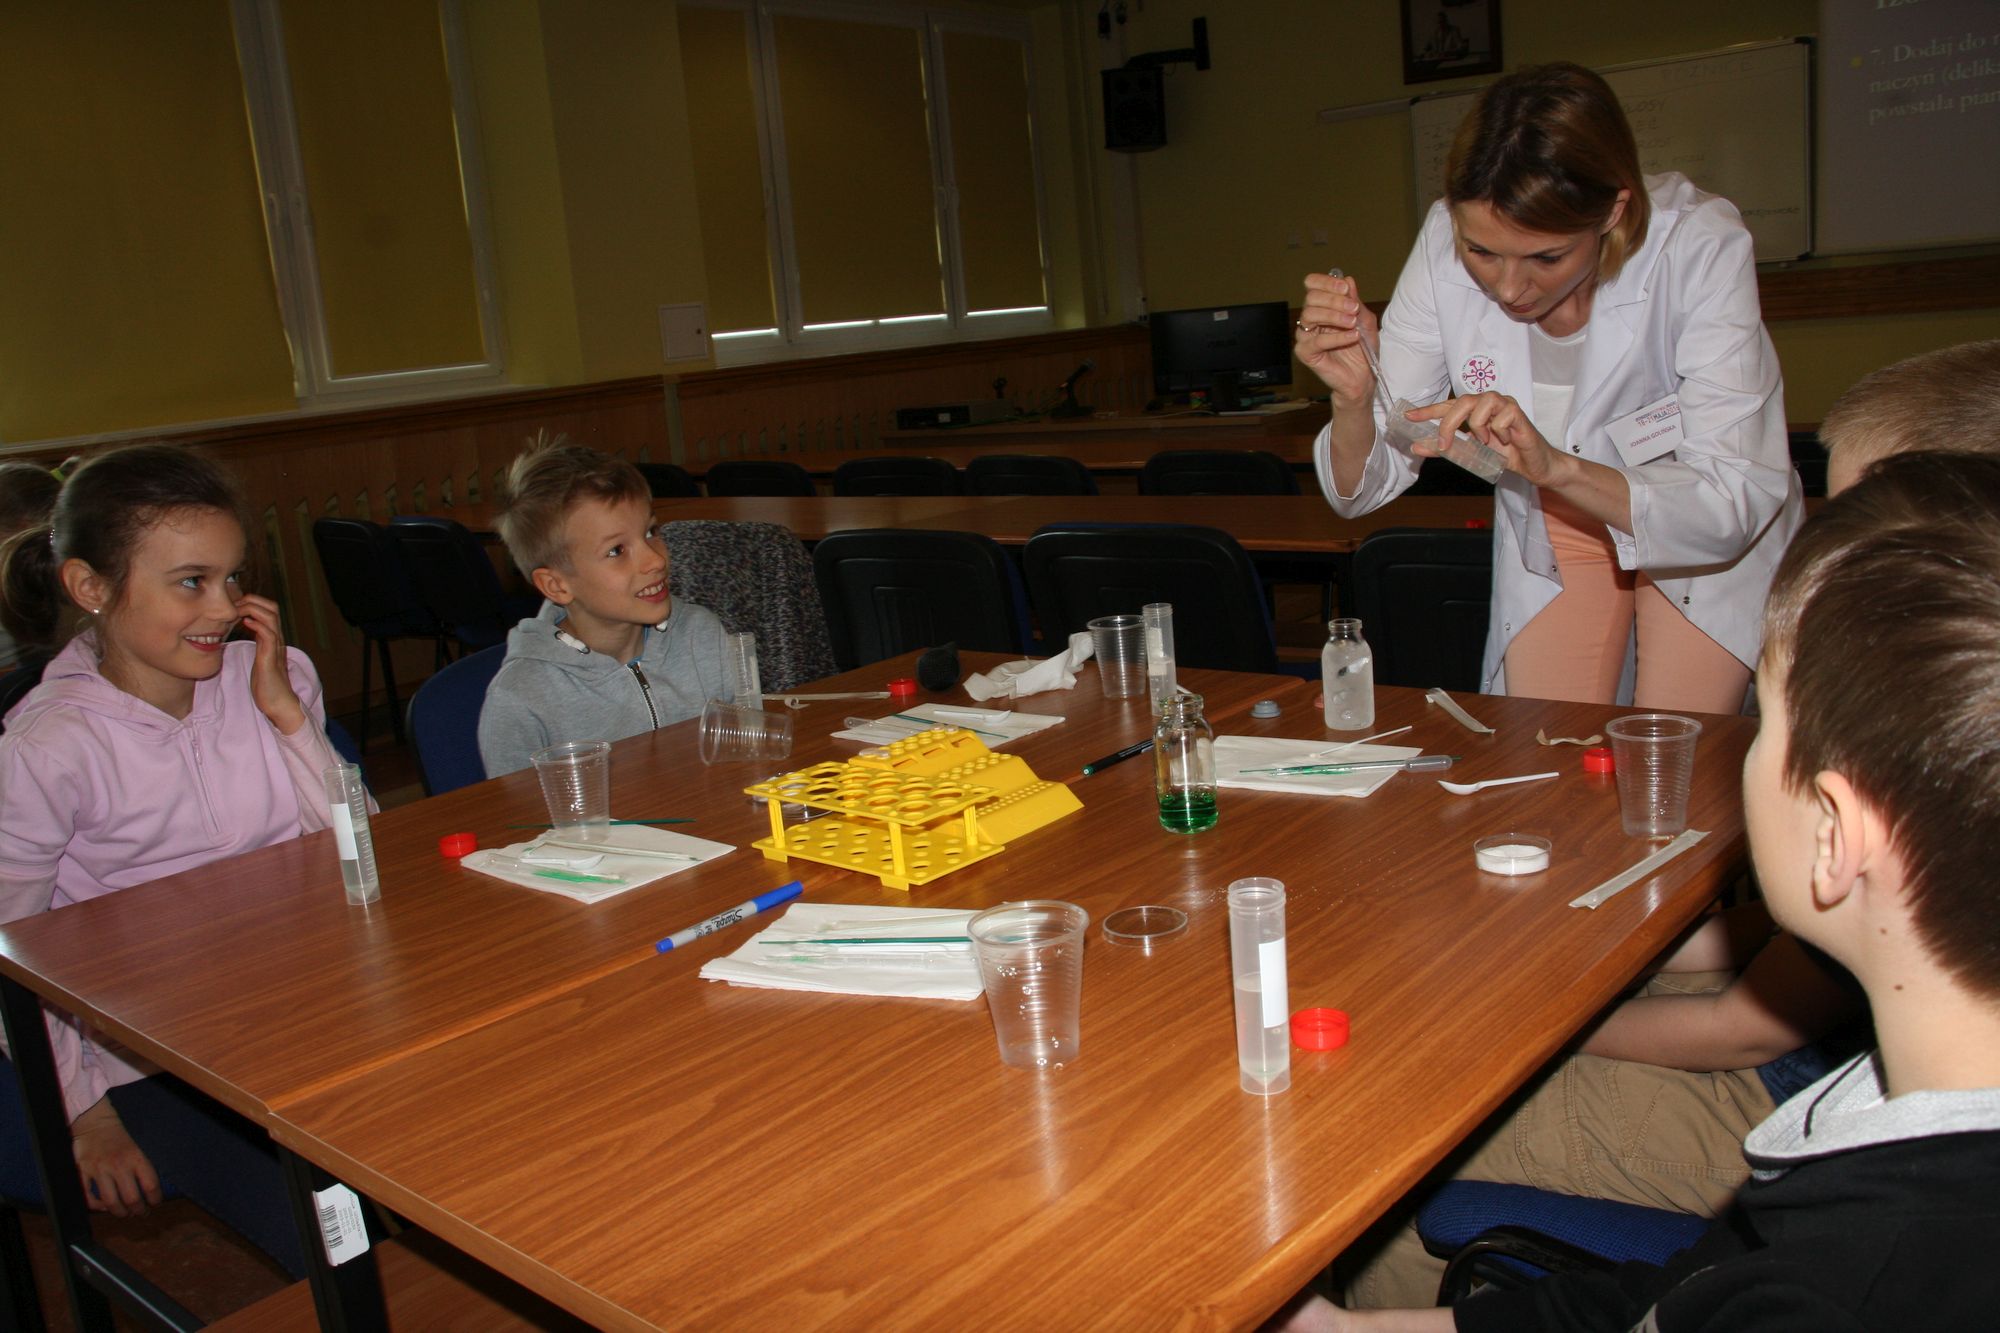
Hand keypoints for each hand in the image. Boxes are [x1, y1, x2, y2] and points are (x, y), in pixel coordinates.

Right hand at [71, 1096, 161, 1217]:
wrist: (94, 1122)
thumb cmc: (118, 1137)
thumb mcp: (136, 1148)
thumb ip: (141, 1168)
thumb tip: (150, 1190)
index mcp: (135, 1158)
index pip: (151, 1185)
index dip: (155, 1199)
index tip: (155, 1204)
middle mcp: (118, 1165)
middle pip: (131, 1198)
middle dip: (138, 1210)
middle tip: (140, 1213)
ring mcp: (99, 1169)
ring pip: (111, 1201)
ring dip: (119, 1212)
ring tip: (124, 1214)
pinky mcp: (82, 1172)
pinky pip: (87, 1196)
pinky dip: (95, 1206)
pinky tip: (102, 1207)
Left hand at [235, 593, 307, 735]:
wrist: (278, 703)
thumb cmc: (267, 685)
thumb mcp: (259, 660)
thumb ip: (256, 646)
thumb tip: (244, 638)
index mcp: (272, 639)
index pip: (268, 610)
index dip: (252, 602)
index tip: (233, 605)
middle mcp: (276, 640)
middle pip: (272, 608)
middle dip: (253, 600)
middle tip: (234, 604)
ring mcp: (275, 648)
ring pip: (271, 617)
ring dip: (253, 608)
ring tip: (238, 610)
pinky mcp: (270, 658)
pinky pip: (268, 635)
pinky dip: (257, 624)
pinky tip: (245, 622)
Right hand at [1294, 272, 1377, 408]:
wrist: (1363, 377)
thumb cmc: (1362, 348)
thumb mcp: (1364, 320)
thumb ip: (1355, 301)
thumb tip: (1347, 280)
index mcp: (1322, 306)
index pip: (1313, 285)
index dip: (1326, 282)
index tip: (1345, 288)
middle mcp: (1311, 319)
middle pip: (1311, 298)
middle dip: (1334, 300)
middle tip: (1353, 308)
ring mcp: (1306, 336)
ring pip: (1310, 316)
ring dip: (1335, 315)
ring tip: (1353, 323)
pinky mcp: (1306, 353)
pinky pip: (1317, 341)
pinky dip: (1337, 337)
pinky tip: (1352, 336)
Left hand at [1407, 390, 1565, 486]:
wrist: (1533, 465)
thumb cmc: (1503, 454)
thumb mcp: (1469, 453)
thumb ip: (1445, 448)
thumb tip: (1417, 447)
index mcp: (1474, 409)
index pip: (1448, 405)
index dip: (1428, 410)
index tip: (1409, 417)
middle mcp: (1488, 402)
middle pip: (1462, 401)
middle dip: (1449, 423)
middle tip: (1444, 444)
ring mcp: (1504, 404)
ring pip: (1480, 405)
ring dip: (1478, 428)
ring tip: (1487, 441)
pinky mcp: (1518, 412)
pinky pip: (1501, 418)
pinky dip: (1499, 433)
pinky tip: (1506, 440)